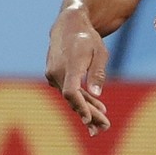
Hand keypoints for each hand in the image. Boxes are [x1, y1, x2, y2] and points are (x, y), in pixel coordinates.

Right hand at [45, 8, 110, 136]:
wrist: (68, 25)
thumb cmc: (87, 37)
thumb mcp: (100, 51)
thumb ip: (98, 72)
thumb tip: (96, 94)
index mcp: (70, 64)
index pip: (71, 91)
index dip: (79, 106)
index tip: (87, 118)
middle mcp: (57, 72)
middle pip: (72, 99)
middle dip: (88, 114)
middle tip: (102, 128)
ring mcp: (53, 75)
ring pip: (70, 97)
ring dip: (85, 109)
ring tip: (101, 124)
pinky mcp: (53, 76)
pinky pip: (68, 91)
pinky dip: (80, 100)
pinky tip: (94, 108)